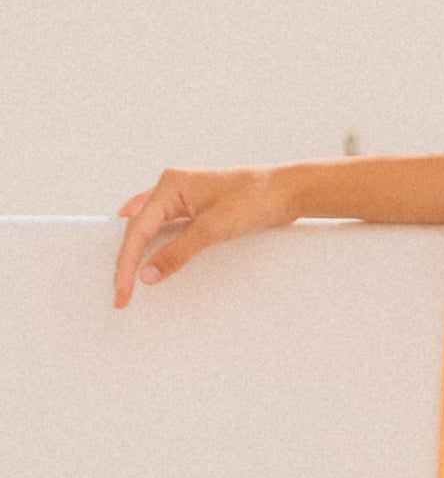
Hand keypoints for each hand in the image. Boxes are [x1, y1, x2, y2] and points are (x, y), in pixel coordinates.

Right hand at [112, 165, 293, 306]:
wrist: (288, 192)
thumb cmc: (255, 200)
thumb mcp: (213, 229)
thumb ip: (177, 253)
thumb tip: (146, 275)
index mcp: (171, 184)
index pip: (138, 229)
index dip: (127, 263)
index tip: (123, 291)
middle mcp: (172, 186)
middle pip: (138, 227)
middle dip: (127, 260)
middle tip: (121, 293)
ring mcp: (183, 195)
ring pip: (147, 225)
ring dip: (135, 249)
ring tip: (123, 276)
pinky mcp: (196, 206)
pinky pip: (165, 225)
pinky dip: (154, 242)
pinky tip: (146, 252)